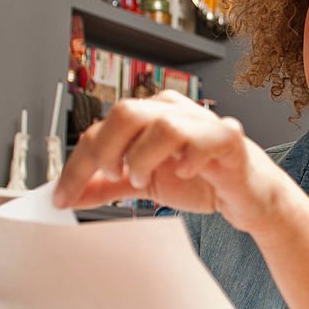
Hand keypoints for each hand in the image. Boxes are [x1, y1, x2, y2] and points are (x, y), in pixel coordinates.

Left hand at [53, 91, 288, 233]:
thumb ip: (106, 185)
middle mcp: (174, 111)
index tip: (62, 197)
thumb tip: (66, 195)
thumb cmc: (201, 180)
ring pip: (162, 125)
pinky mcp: (229, 140)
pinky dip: (189, 158)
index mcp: (149, 115)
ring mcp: (202, 123)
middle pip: (126, 112)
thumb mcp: (143, 184)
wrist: (247, 196)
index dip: (78, 164)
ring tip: (145, 178)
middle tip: (114, 177)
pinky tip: (185, 173)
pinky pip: (206, 139)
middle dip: (108, 151)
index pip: (101, 129)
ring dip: (145, 157)